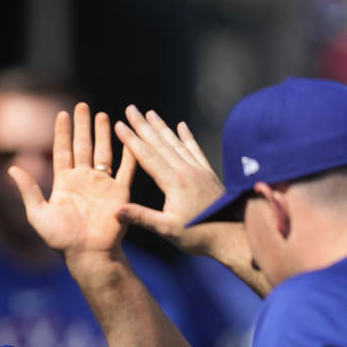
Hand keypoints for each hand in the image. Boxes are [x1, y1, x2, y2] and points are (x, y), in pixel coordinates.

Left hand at [9, 102, 135, 260]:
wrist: (89, 254)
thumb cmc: (61, 239)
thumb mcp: (38, 214)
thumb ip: (28, 190)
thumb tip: (11, 168)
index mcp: (64, 183)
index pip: (62, 150)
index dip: (62, 132)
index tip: (62, 113)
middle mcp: (84, 179)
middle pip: (83, 146)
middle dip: (83, 126)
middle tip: (83, 105)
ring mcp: (102, 184)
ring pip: (104, 152)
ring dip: (103, 134)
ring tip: (104, 114)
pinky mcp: (120, 192)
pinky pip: (126, 169)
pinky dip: (129, 153)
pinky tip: (130, 137)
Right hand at [113, 105, 233, 255]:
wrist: (231, 237)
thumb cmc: (198, 236)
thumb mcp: (166, 230)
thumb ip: (141, 217)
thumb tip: (115, 210)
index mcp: (174, 182)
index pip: (147, 156)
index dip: (131, 140)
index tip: (119, 125)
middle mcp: (186, 171)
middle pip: (160, 143)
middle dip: (143, 125)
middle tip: (130, 108)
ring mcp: (198, 171)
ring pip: (176, 143)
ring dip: (161, 127)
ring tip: (150, 113)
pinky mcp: (208, 174)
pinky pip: (195, 150)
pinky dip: (187, 137)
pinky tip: (182, 126)